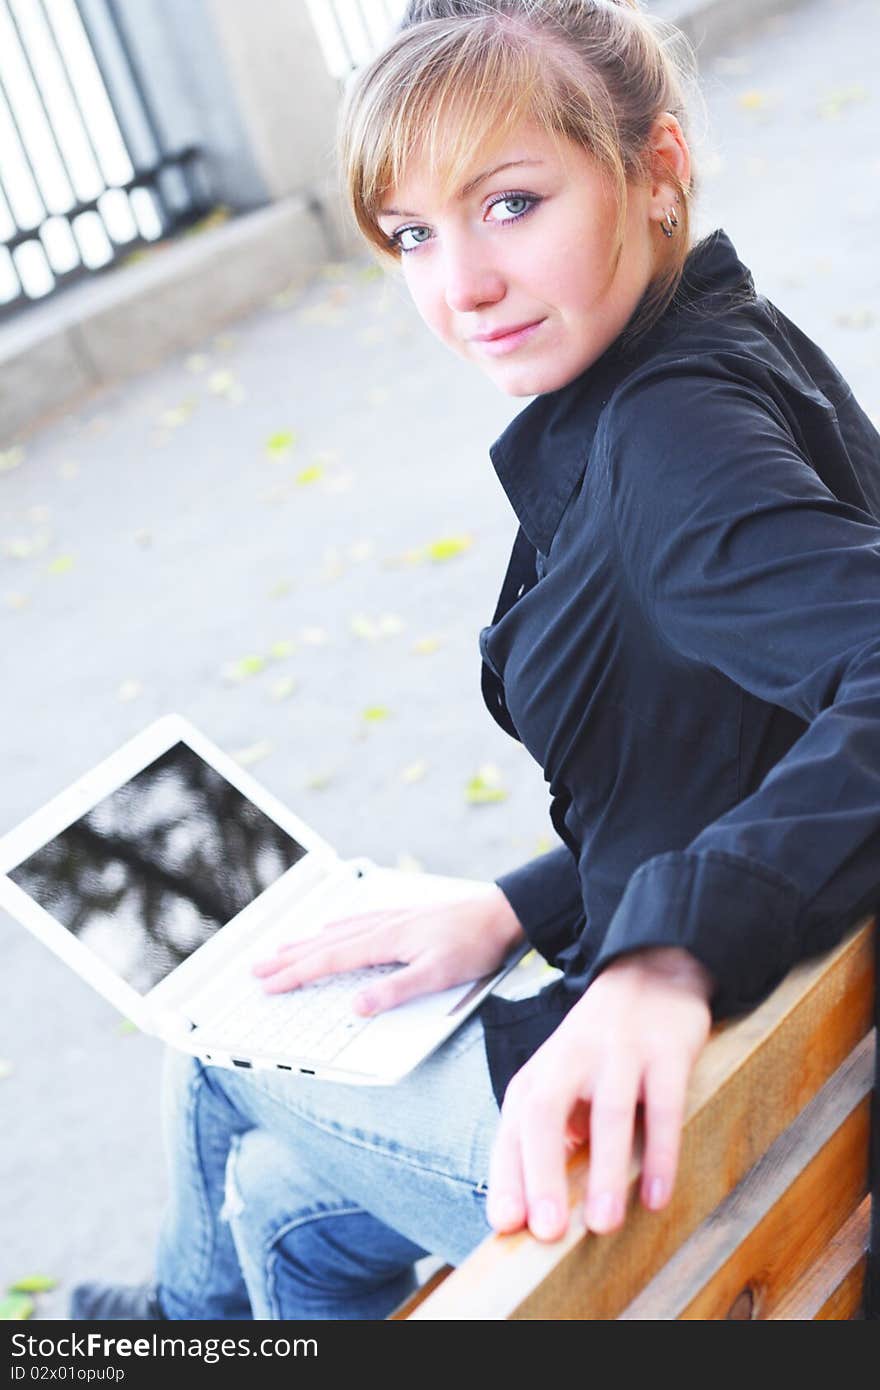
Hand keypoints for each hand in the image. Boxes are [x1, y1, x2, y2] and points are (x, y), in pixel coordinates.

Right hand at [252, 887, 525, 1014]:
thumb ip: (395, 991)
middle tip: (257, 967)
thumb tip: (356, 1007)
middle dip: (289, 957)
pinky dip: (335, 927)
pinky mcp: (405, 918)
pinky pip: (357, 922)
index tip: (268, 984)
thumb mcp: (437, 975)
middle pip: (324, 944)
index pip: (329, 960)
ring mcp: (392, 920)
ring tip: (281, 948)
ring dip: (306, 942)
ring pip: (337, 931)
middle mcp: (382, 927)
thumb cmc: (474, 945)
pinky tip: (332, 927)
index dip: (296, 974)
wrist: (503, 914)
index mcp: (384, 941)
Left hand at [487, 947, 713, 1240]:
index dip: (508, 1175)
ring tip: (603, 1224)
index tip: (505, 1225)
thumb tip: (538, 1204)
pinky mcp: (667, 1051)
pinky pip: (664, 1105)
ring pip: (608, 1112)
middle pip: (545, 1113)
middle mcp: (571, 1058)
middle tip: (548, 1231)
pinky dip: (661, 1152)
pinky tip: (657, 1194)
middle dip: (543, 1172)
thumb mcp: (563, 1081)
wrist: (652, 971)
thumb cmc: (599, 1045)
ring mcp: (619, 1052)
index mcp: (541, 1072)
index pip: (513, 1126)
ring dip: (604, 1170)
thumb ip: (551, 1135)